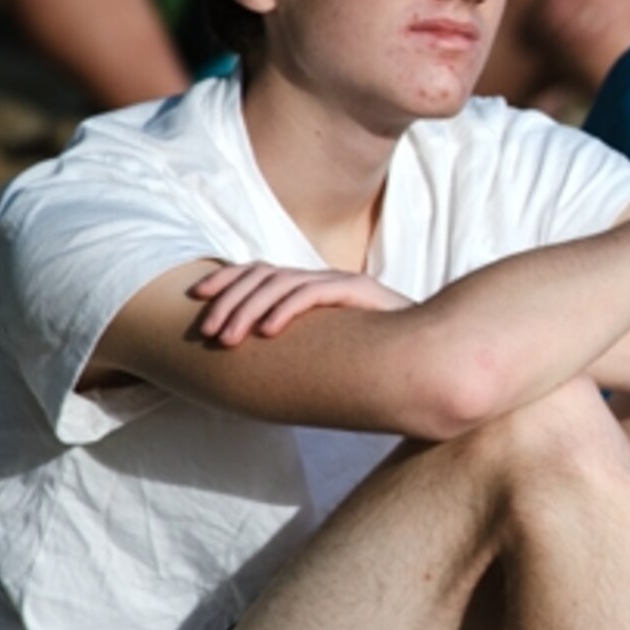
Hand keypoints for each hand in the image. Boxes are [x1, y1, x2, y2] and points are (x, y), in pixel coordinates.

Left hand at [187, 263, 412, 346]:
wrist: (433, 352)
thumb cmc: (377, 356)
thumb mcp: (326, 347)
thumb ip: (298, 345)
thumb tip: (254, 360)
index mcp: (312, 286)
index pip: (260, 269)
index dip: (226, 279)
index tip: (196, 298)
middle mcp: (323, 278)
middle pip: (263, 274)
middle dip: (229, 302)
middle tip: (210, 334)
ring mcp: (342, 283)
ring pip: (282, 283)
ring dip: (249, 310)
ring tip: (230, 339)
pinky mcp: (360, 292)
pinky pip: (314, 293)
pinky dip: (286, 309)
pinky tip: (268, 331)